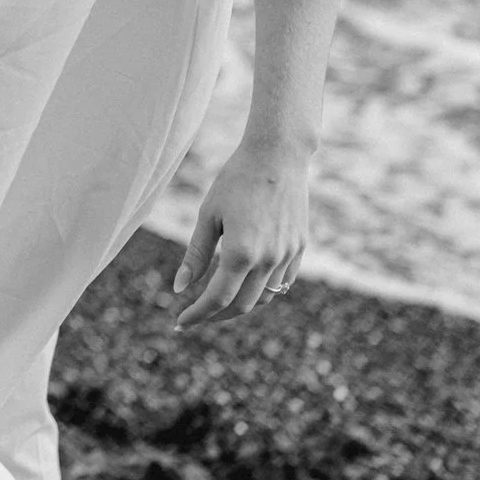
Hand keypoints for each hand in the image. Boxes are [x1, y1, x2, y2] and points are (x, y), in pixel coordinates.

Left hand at [170, 137, 309, 329]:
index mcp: (240, 252)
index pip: (217, 299)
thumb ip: (195, 255)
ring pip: (264, 297)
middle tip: (196, 315)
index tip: (180, 323)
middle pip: (242, 305)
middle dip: (217, 315)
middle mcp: (268, 259)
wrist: (278, 156)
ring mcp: (288, 255)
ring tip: (218, 300)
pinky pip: (282, 281)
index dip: (198, 315)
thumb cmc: (235, 181)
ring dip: (241, 305)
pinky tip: (246, 283)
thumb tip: (179, 288)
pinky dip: (263, 289)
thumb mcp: (208, 215)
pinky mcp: (299, 247)